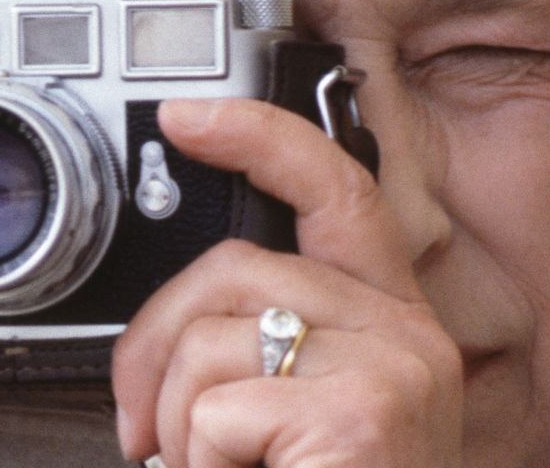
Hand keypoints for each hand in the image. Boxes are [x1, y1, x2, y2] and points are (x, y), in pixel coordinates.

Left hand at [112, 98, 462, 466]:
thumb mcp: (292, 421)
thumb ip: (259, 351)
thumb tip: (176, 326)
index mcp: (386, 325)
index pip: (336, 192)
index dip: (260, 137)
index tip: (189, 116)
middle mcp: (405, 334)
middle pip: (233, 267)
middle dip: (153, 345)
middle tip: (144, 427)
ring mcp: (394, 368)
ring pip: (212, 340)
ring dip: (176, 428)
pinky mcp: (366, 411)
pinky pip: (215, 410)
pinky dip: (195, 467)